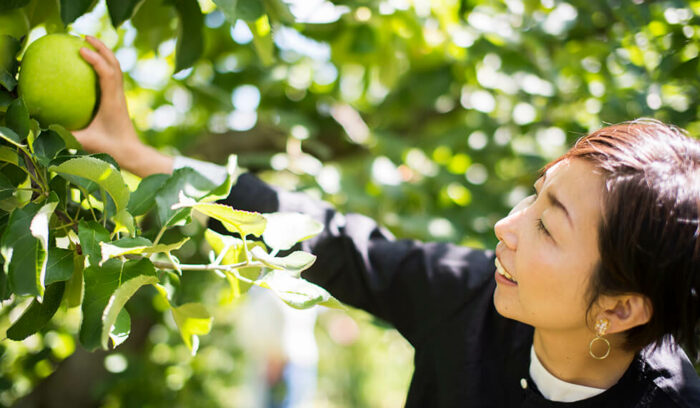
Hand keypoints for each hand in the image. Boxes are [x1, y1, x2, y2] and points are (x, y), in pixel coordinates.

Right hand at [74, 36, 172, 176]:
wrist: (132, 152)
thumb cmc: (110, 148)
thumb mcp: (86, 142)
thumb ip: (66, 134)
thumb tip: (44, 126)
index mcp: (112, 102)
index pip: (107, 74)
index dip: (96, 60)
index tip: (81, 49)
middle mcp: (118, 95)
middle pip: (115, 64)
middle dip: (102, 47)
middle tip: (85, 36)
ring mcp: (120, 96)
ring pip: (116, 68)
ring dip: (105, 53)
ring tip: (88, 43)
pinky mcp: (119, 99)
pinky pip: (113, 76)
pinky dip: (103, 65)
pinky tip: (89, 64)